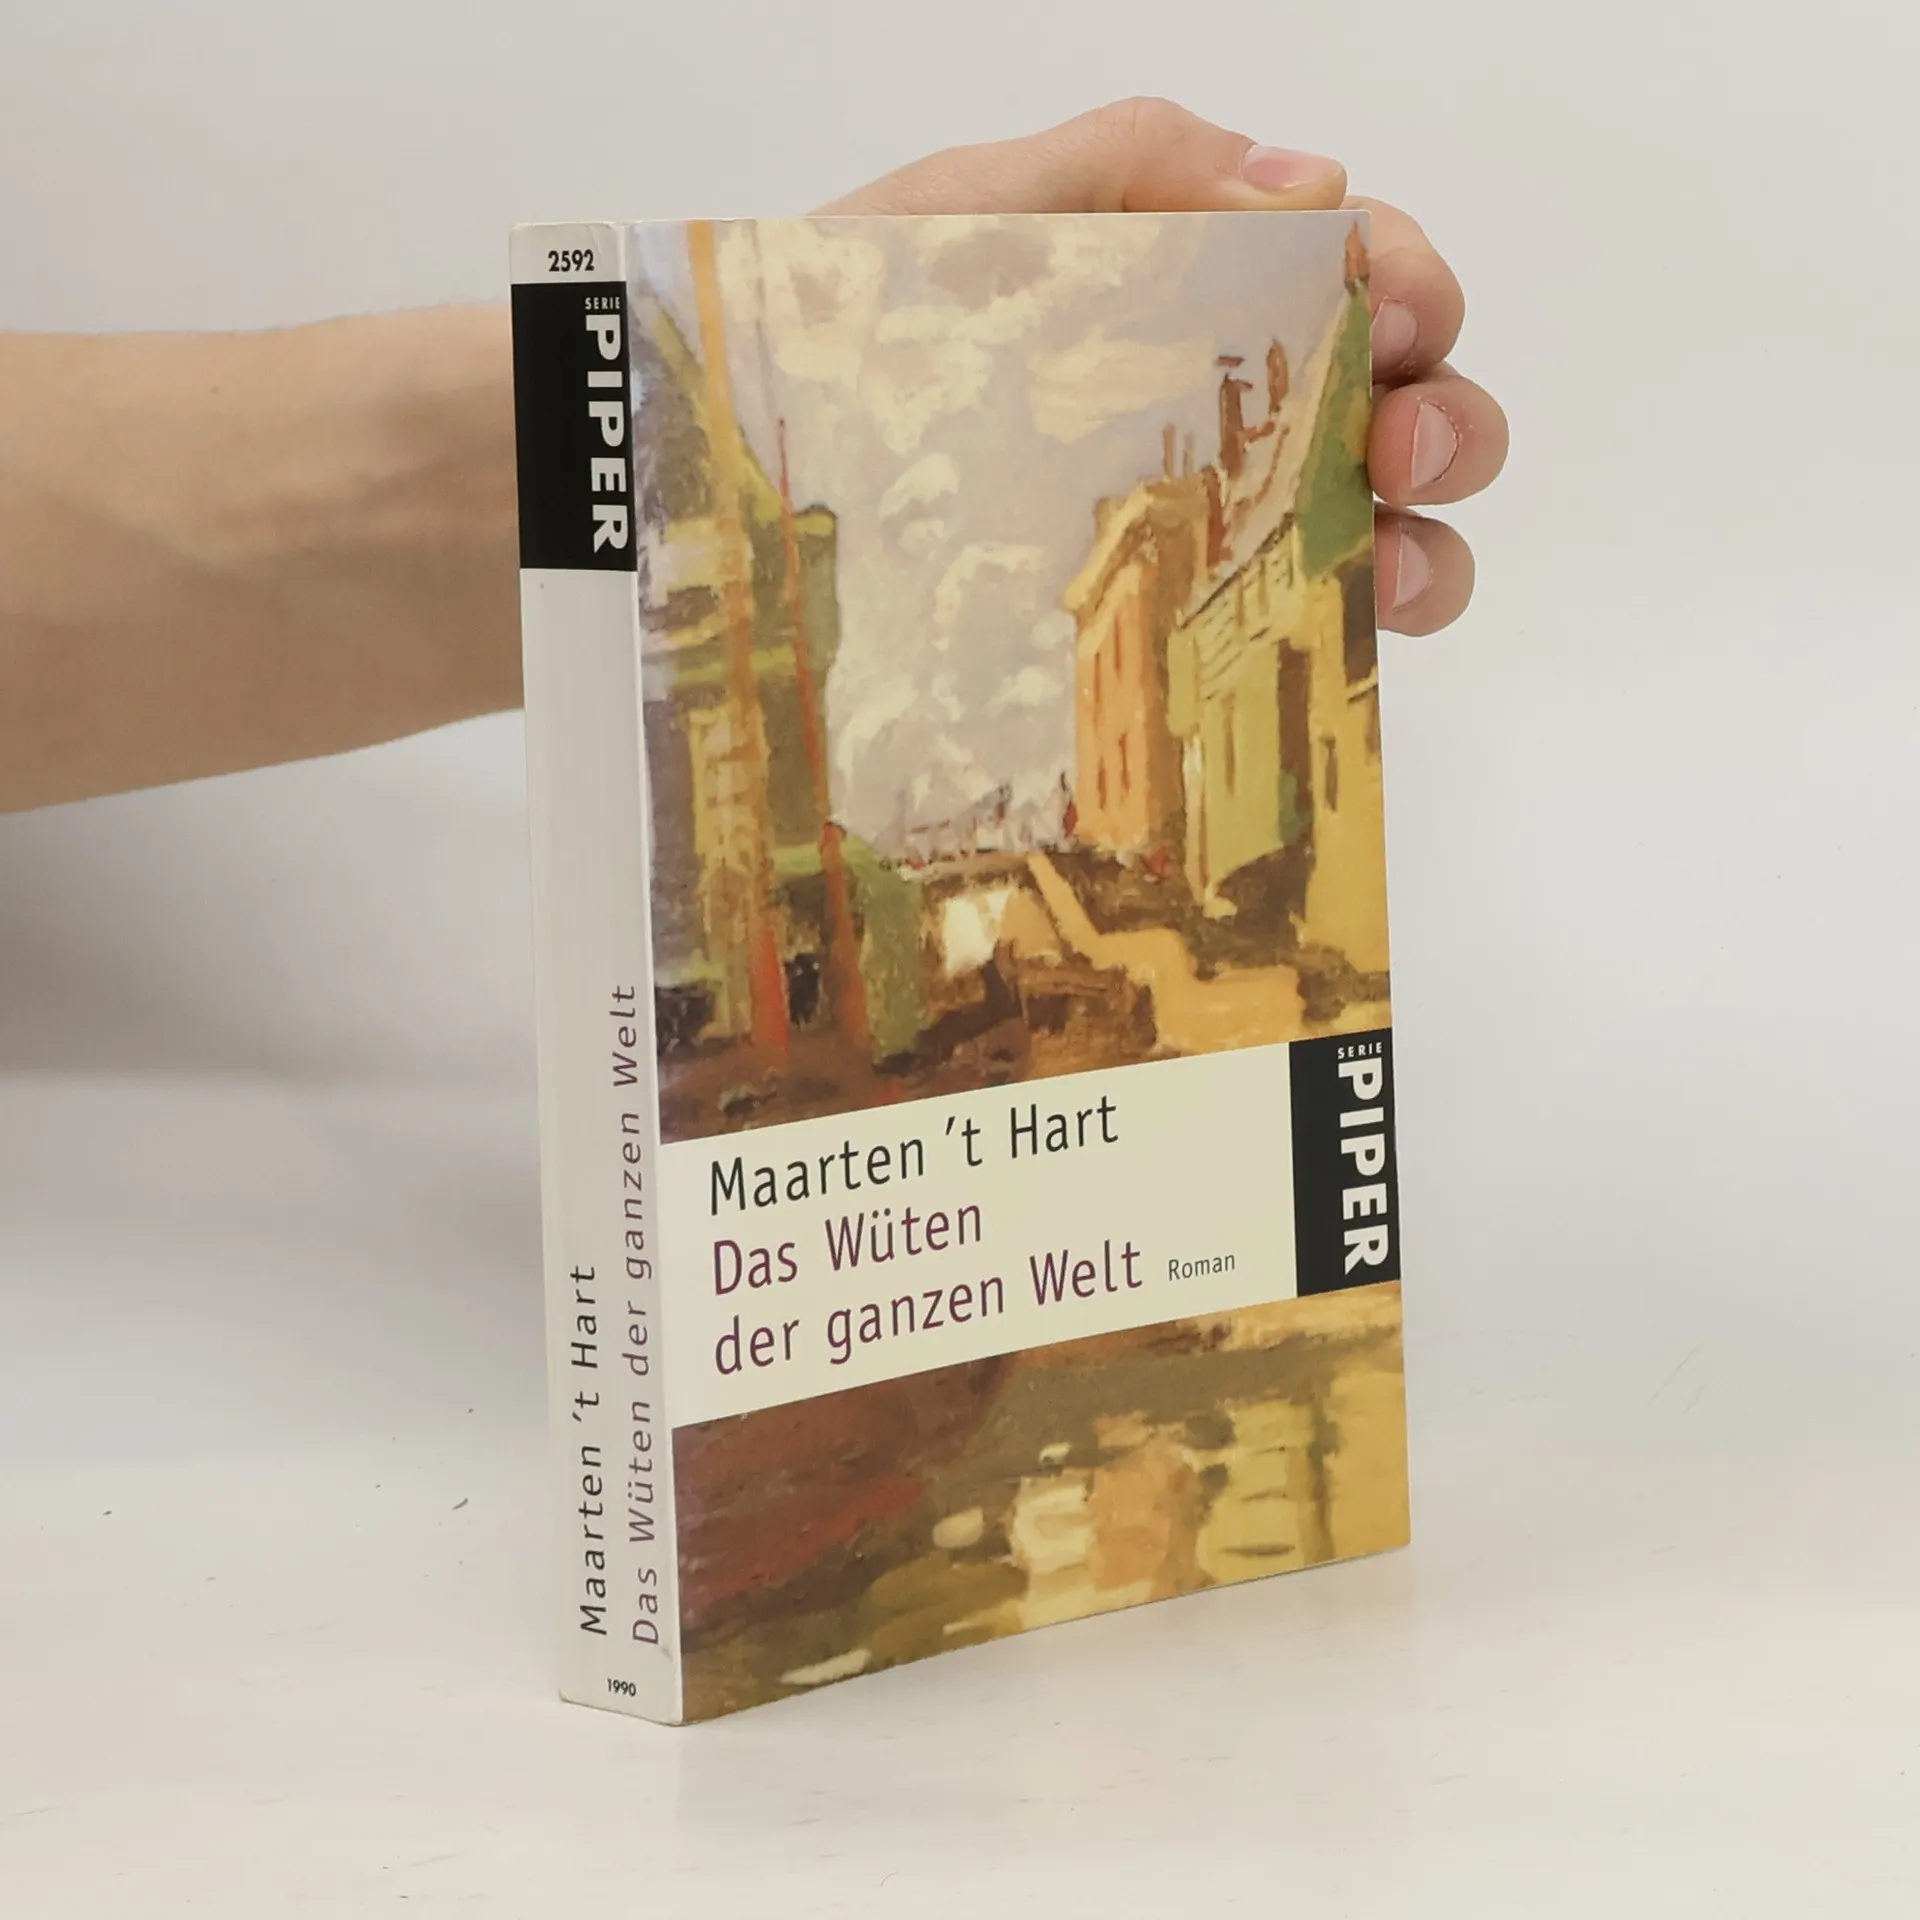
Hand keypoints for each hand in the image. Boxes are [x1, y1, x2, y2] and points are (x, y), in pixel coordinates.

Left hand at [820, 99, 1505, 636]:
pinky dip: (1346, 629)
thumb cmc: (824, 346)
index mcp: (1174, 290)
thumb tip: (1311, 182)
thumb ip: (1125, 164)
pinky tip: (1338, 629)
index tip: (1393, 316)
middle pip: (1385, 406)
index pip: (1344, 272)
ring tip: (1393, 562)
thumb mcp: (955, 214)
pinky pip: (1286, 631)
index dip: (1404, 283)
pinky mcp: (1156, 636)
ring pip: (1368, 528)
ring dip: (1424, 539)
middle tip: (1399, 449)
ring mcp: (1188, 530)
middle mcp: (1201, 411)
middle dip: (1436, 418)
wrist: (725, 500)